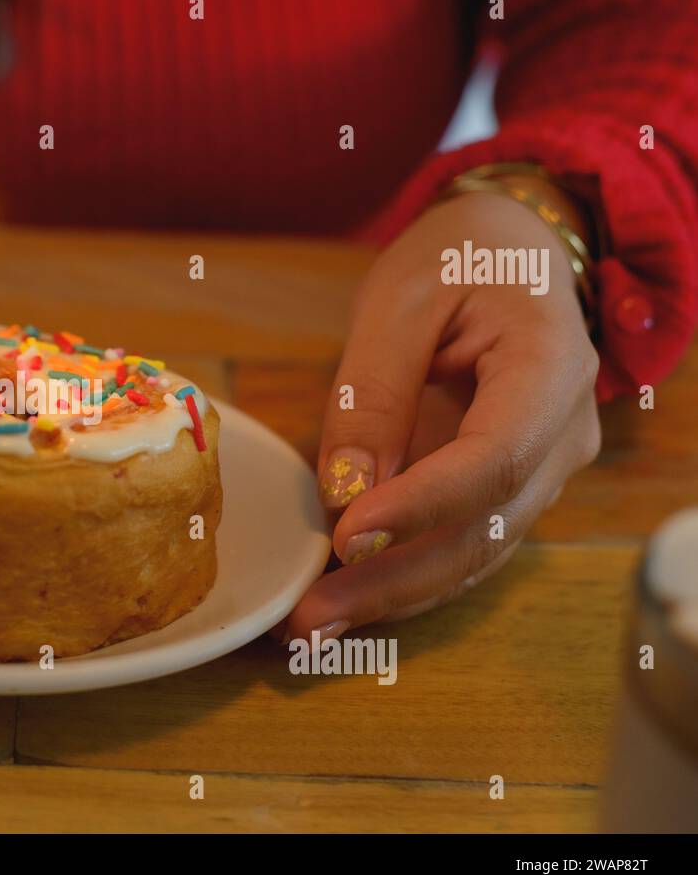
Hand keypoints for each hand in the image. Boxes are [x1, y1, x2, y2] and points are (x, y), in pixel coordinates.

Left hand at [284, 186, 601, 639]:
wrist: (511, 248)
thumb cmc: (458, 257)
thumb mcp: (401, 300)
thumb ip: (374, 393)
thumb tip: (346, 493)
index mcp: (551, 366)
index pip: (494, 458)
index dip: (421, 507)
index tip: (346, 539)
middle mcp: (563, 433)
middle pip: (485, 529)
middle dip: (393, 580)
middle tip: (310, 618)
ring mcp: (543, 468)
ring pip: (475, 552)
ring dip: (393, 596)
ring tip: (312, 626)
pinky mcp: (506, 488)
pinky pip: (461, 543)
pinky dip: (403, 577)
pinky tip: (343, 601)